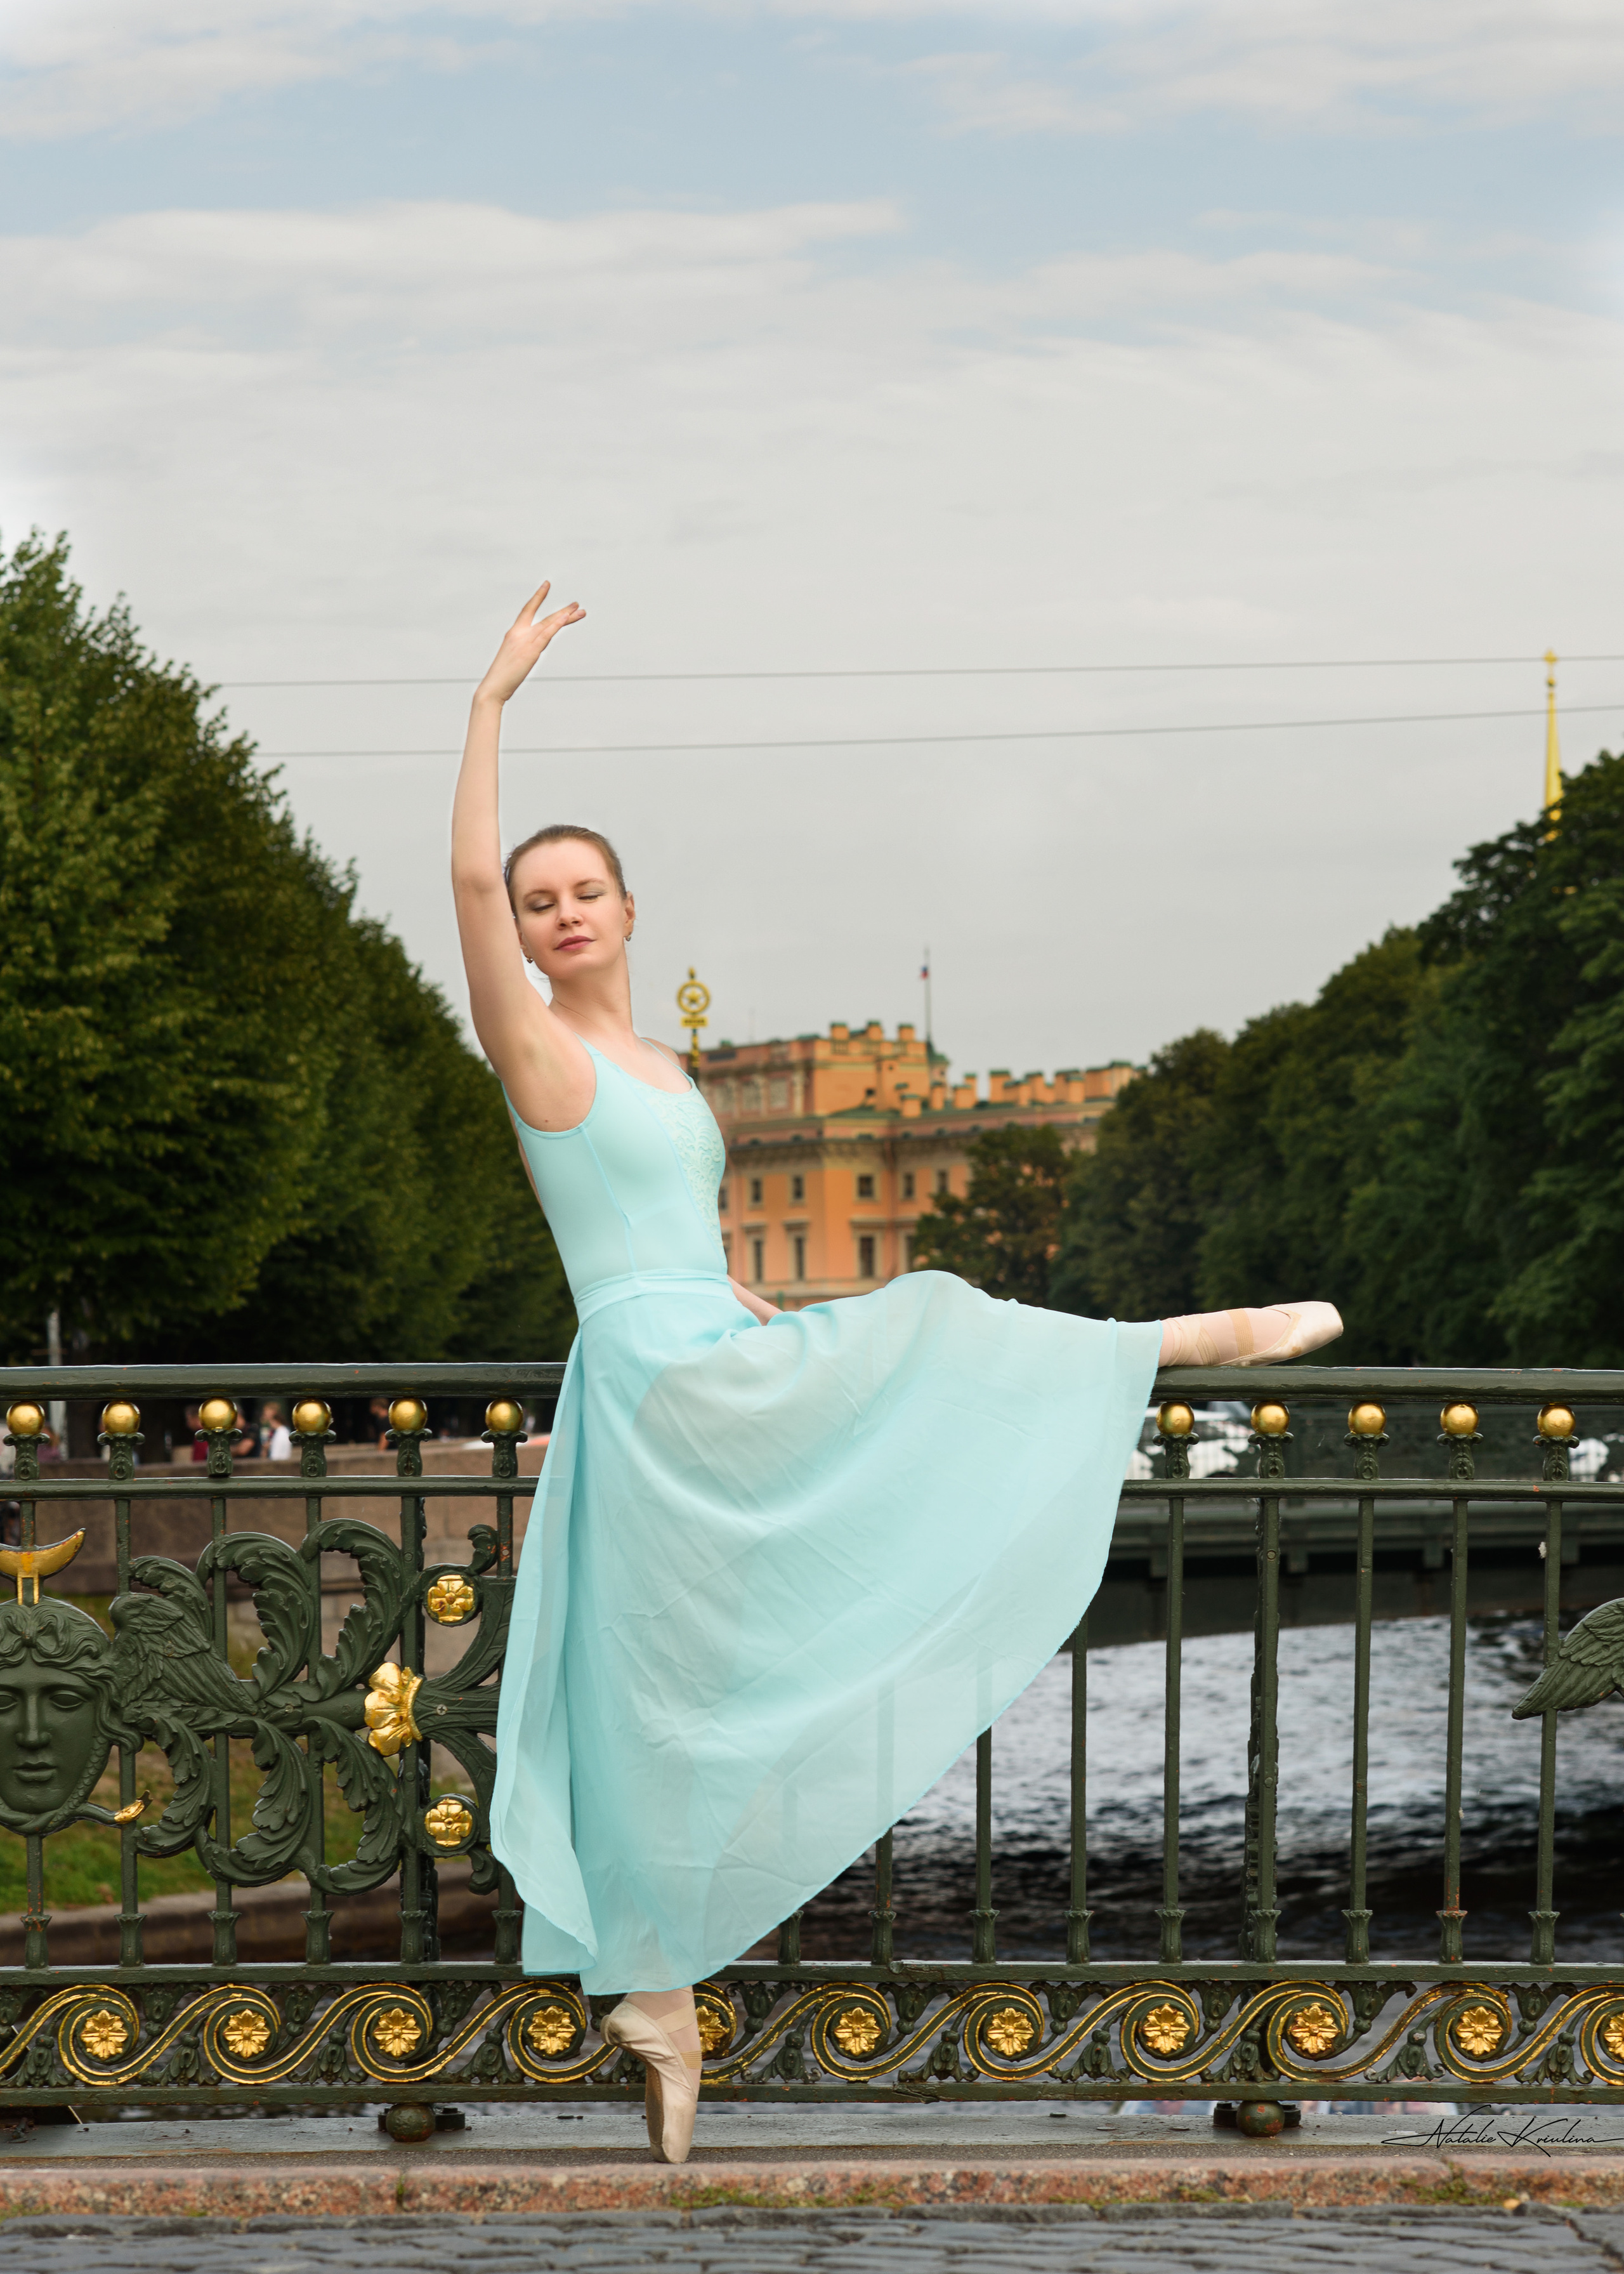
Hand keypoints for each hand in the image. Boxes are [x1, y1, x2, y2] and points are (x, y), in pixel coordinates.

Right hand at [475, 580, 585, 705]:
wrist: (493, 687)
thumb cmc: (502, 677)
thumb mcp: (514, 658)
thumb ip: (526, 649)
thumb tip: (536, 648)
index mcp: (514, 633)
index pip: (527, 609)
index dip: (538, 596)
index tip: (547, 584)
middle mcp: (519, 633)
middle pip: (545, 618)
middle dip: (563, 611)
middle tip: (577, 604)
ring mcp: (525, 641)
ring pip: (549, 624)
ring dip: (566, 616)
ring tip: (580, 610)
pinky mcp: (530, 651)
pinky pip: (546, 635)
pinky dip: (556, 625)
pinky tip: (566, 617)